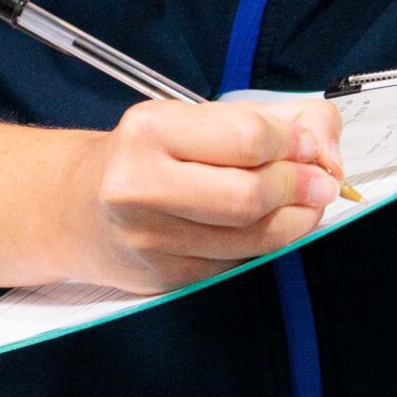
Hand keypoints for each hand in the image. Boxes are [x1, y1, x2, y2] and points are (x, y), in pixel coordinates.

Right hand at [56, 98, 347, 292]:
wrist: (73, 208)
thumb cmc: (144, 155)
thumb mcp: (192, 118)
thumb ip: (266, 119)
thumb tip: (323, 145)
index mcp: (151, 131)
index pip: (246, 138)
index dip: (293, 143)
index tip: (310, 144)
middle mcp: (141, 186)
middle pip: (249, 196)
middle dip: (300, 188)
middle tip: (321, 182)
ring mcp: (150, 239)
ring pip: (250, 238)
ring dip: (296, 221)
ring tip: (307, 204)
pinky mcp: (164, 277)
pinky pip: (236, 263)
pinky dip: (267, 245)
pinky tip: (271, 227)